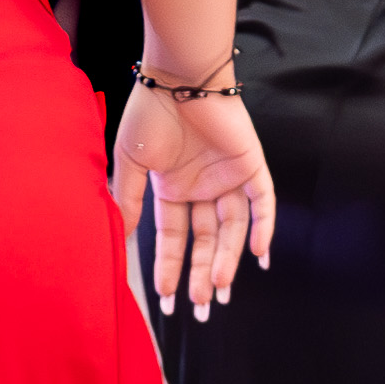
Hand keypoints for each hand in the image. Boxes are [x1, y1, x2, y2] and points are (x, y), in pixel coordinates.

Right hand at [116, 84, 274, 317]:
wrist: (178, 74)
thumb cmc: (149, 113)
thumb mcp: (131, 163)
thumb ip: (130, 201)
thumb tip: (121, 239)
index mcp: (173, 188)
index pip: (175, 238)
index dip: (171, 268)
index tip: (166, 298)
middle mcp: (202, 188)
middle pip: (206, 241)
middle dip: (201, 275)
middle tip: (197, 309)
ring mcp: (228, 178)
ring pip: (232, 229)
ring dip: (227, 260)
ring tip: (217, 290)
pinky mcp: (251, 165)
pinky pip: (262, 203)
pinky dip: (263, 228)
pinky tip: (258, 256)